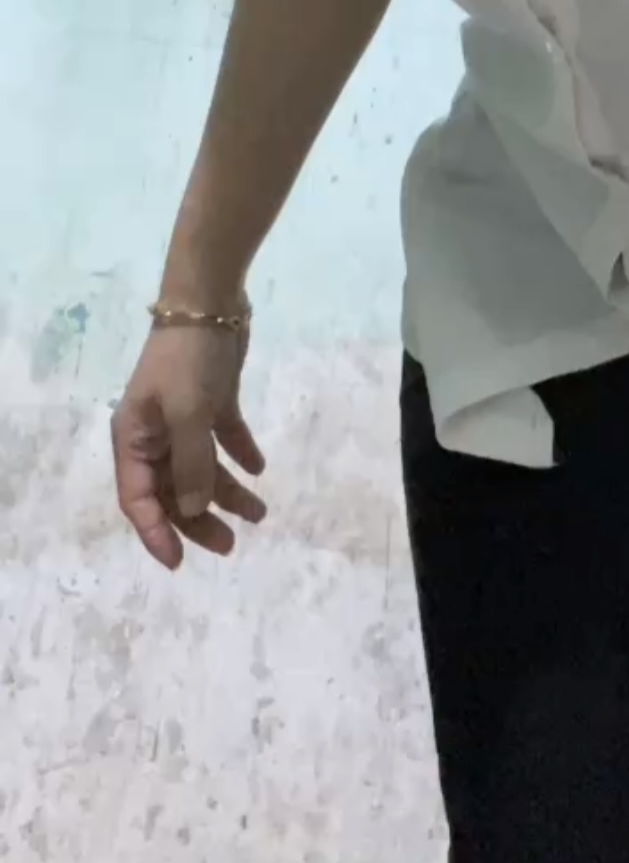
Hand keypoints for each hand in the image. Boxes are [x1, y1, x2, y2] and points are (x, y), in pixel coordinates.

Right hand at [112, 323, 266, 568]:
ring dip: (227, 492)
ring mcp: (183, 417)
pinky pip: (223, 439)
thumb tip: (191, 511)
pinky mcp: (212, 401)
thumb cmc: (188, 359)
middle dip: (198, 519)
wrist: (210, 300)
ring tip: (260, 513)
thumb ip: (191, 465)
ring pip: (201, 468)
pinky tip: (259, 468)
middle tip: (231, 545)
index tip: (180, 562)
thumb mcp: (188, 414)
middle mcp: (154, 433)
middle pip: (172, 490)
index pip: (138, 498)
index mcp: (134, 438)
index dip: (156, 533)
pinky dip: (240, 455)